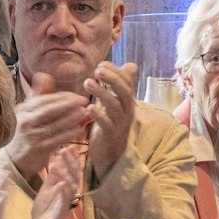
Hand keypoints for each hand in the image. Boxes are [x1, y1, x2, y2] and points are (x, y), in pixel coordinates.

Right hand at [6, 71, 92, 179]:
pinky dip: (67, 135)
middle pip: (49, 110)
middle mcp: (25, 121)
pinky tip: (78, 131)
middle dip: (68, 104)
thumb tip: (43, 75)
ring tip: (84, 112)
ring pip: (53, 125)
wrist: (13, 160)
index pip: (44, 99)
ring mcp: (30, 136)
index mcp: (23, 110)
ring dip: (70, 118)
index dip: (62, 97)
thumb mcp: (28, 113)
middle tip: (84, 100)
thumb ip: (38, 95)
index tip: (77, 95)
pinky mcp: (36, 149)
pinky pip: (55, 140)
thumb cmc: (25, 134)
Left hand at [31, 144, 84, 218]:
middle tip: (66, 149)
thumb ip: (53, 176)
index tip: (67, 145)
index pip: (69, 170)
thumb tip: (56, 158)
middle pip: (72, 176)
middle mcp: (67, 195)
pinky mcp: (59, 215)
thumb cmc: (46, 210)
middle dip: (70, 163)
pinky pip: (63, 203)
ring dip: (65, 175)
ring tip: (59, 163)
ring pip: (68, 188)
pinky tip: (61, 184)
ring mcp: (64, 205)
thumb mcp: (47, 190)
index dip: (69, 159)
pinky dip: (62, 194)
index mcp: (63, 188)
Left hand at [83, 61, 138, 178]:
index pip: (126, 82)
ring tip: (87, 83)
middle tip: (97, 70)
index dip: (116, 71)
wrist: (110, 154)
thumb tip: (131, 65)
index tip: (101, 64)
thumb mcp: (114, 103)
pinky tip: (88, 107)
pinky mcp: (110, 135)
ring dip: (101, 93)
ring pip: (114, 106)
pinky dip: (98, 115)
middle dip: (112, 78)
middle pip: (124, 91)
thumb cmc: (110, 124)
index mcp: (127, 102)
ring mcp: (119, 124)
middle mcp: (126, 111)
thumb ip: (118, 85)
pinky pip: (106, 124)